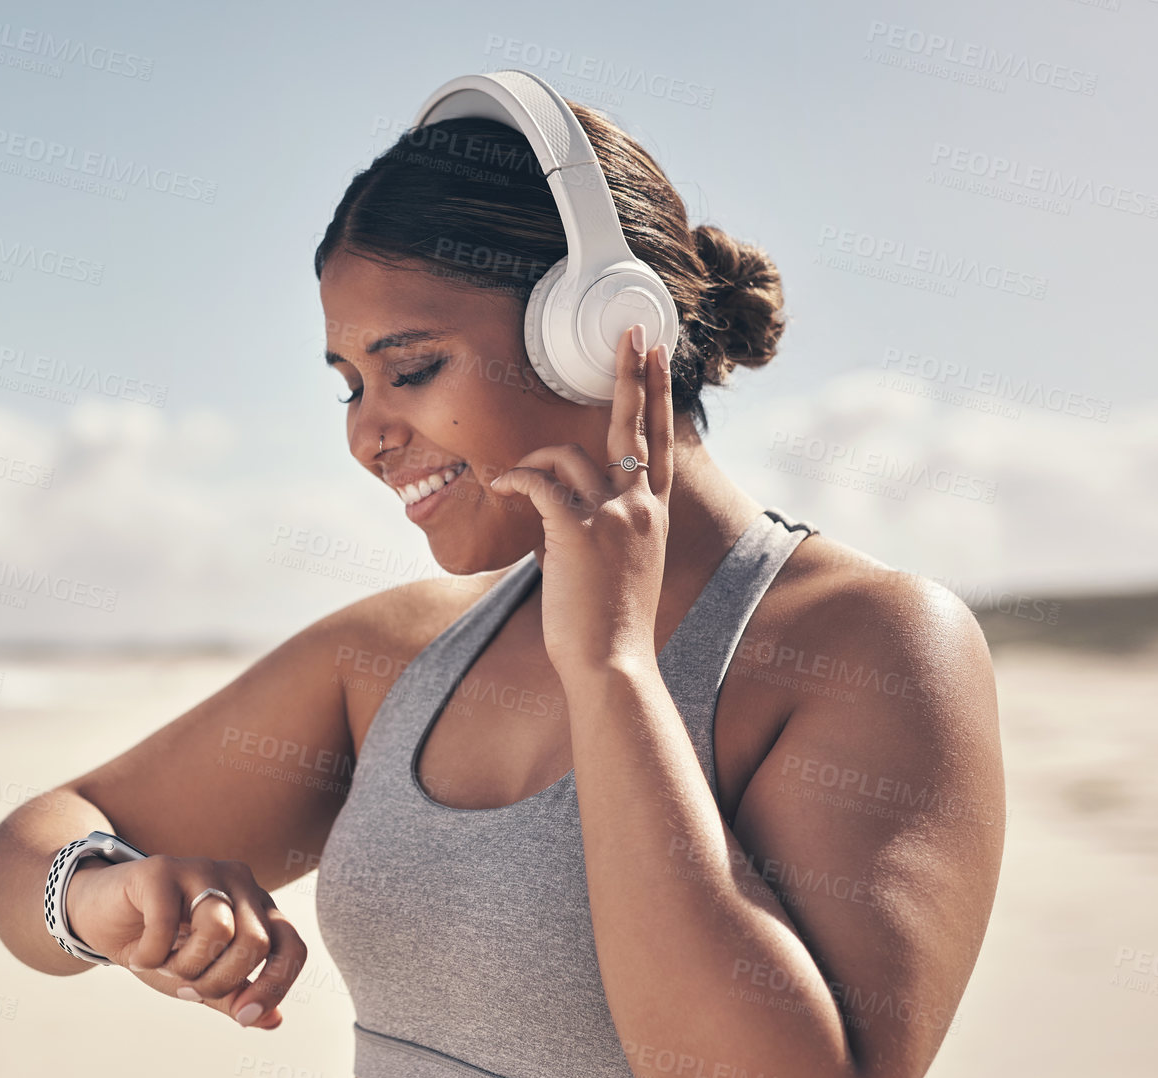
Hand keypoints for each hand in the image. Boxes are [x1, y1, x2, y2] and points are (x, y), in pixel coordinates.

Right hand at [65, 855, 302, 1029]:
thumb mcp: (201, 979)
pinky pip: (168, 924)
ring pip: (219, 931)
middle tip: (187, 988)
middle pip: (254, 943)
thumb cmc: (160, 947)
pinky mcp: (162, 869)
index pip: (291, 946)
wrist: (102, 918)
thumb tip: (274, 1020)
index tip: (242, 1018)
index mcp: (257, 908)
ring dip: (186, 967)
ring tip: (165, 965)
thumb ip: (237, 996)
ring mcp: (201, 869)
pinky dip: (152, 954)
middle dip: (219, 982)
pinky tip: (140, 954)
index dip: (274, 987)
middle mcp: (238, 882)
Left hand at [488, 324, 674, 682]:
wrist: (613, 665)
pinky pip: (539, 484)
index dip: (656, 394)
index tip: (655, 353)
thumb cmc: (610, 627)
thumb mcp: (622, 569)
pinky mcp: (579, 532)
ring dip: (531, 463)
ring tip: (512, 481)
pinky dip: (515, 480)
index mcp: (653, 514)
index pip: (658, 441)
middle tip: (629, 333)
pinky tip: (499, 487)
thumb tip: (570, 515)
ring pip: (565, 458)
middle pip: (635, 425)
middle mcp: (639, 507)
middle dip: (631, 374)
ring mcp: (613, 517)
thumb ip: (606, 532)